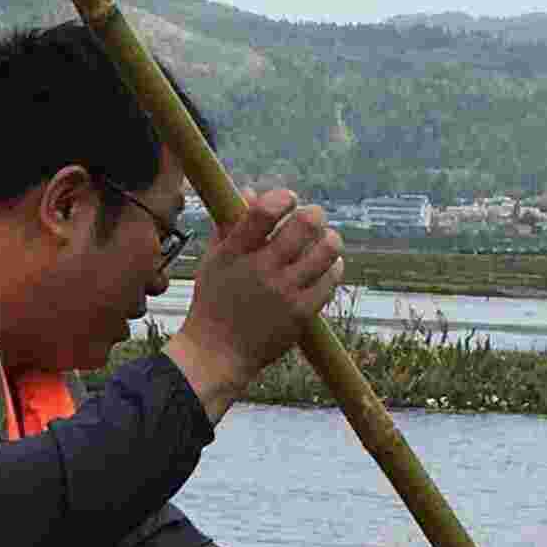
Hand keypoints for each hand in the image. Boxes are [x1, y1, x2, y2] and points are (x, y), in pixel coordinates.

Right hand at [167, 189, 344, 414]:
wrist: (216, 354)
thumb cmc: (214, 302)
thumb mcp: (214, 261)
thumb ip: (231, 225)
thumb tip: (252, 191)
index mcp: (234, 252)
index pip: (265, 210)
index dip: (284, 197)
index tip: (287, 201)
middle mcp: (260, 269)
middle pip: (306, 223)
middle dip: (314, 215)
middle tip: (311, 220)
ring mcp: (284, 292)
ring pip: (328, 248)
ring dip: (329, 238)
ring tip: (324, 240)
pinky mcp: (302, 312)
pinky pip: (331, 278)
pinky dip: (333, 267)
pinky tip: (324, 267)